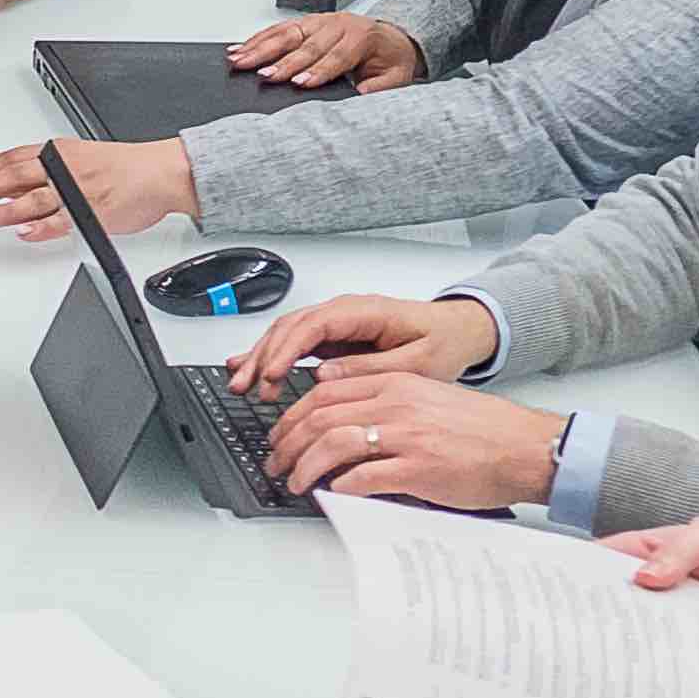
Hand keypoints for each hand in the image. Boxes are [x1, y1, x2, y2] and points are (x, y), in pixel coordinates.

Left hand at [0, 135, 190, 239]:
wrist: (159, 173)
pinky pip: (61, 221)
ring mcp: (76, 190)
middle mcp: (63, 168)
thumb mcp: (79, 158)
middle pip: (13, 175)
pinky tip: (24, 232)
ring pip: (32, 198)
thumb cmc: (123, 168)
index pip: (10, 159)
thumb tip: (14, 187)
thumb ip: (47, 171)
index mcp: (57, 152)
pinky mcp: (92, 212)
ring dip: (5, 209)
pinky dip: (41, 227)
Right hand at [228, 9, 423, 91]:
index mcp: (362, 37)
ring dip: (261, 47)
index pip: (335, 56)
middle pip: (306, 44)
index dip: (316, 70)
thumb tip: (359, 97)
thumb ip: (379, 89)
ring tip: (241, 60)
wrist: (393, 40)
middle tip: (265, 76)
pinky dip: (256, 39)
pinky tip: (240, 48)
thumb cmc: (391, 60)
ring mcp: (319, 21)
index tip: (299, 84)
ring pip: (286, 33)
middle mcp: (338, 24)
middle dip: (283, 62)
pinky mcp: (305, 22)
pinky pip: (278, 29)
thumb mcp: (396, 78)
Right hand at [239, 291, 493, 390]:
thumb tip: (324, 374)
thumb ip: (370, 367)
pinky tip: (250, 368)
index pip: (315, 325)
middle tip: (245, 386)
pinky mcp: (334, 336)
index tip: (270, 375)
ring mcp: (337, 322)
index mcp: (366, 311)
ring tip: (242, 385)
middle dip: (263, 355)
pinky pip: (295, 342)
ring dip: (261, 357)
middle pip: (291, 326)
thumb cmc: (442, 342)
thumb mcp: (416, 362)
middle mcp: (346, 311)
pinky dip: (271, 356)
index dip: (287, 349)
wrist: (457, 330)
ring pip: (287, 333)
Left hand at [263, 369, 569, 515]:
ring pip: (332, 444)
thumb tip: (342, 418)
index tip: (280, 432)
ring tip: (294, 481)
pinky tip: (331, 493)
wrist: (525, 447)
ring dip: (304, 466)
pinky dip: (338, 486)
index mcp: (397, 383)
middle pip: (319, 417)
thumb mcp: (429, 397)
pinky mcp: (417, 469)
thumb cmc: (483, 429)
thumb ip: (385, 400)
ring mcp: (406, 436)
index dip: (292, 415)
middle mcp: (397, 404)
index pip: (324, 392)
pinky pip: (362, 477)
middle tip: (275, 461)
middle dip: (287, 442)